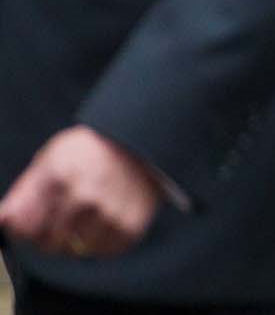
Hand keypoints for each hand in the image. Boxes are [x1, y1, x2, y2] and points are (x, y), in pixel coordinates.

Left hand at [0, 127, 161, 257]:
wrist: (140, 143)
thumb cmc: (89, 152)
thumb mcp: (50, 160)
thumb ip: (24, 192)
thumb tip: (4, 220)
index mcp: (58, 177)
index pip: (25, 228)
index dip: (28, 228)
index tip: (40, 220)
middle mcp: (84, 197)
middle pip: (51, 243)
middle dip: (54, 237)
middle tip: (68, 218)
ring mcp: (109, 212)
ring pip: (78, 250)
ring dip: (80, 240)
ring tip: (90, 218)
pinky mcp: (130, 225)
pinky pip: (105, 251)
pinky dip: (103, 242)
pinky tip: (107, 221)